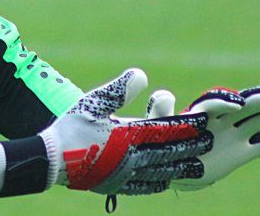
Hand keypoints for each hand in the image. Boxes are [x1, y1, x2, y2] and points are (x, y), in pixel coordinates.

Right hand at [39, 68, 213, 195]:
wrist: (51, 159)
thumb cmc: (71, 126)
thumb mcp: (94, 102)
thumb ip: (119, 89)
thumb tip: (143, 75)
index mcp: (127, 135)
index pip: (164, 130)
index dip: (185, 126)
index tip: (203, 122)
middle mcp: (130, 157)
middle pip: (168, 152)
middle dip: (190, 146)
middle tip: (209, 143)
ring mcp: (124, 174)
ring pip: (160, 171)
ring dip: (180, 166)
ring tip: (197, 165)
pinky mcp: (116, 184)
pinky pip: (143, 185)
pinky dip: (158, 181)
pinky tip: (165, 180)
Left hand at [146, 85, 259, 189]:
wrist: (176, 167)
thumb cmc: (165, 143)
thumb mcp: (159, 127)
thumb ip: (161, 111)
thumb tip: (166, 94)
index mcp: (202, 113)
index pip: (216, 104)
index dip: (225, 102)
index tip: (236, 104)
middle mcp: (221, 120)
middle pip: (242, 108)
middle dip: (255, 103)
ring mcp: (234, 134)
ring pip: (256, 122)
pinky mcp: (242, 152)